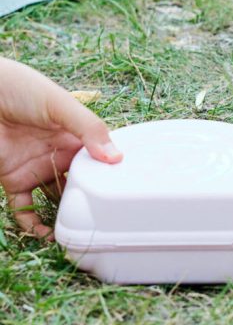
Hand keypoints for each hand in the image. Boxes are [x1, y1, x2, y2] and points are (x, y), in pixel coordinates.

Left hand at [0, 58, 121, 237]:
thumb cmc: (20, 88)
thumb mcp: (60, 104)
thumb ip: (89, 128)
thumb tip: (115, 158)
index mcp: (77, 137)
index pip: (101, 161)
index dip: (112, 177)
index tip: (127, 195)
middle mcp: (60, 155)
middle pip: (82, 185)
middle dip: (93, 202)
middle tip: (108, 221)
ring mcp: (37, 168)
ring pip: (56, 200)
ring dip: (67, 216)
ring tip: (82, 234)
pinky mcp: (13, 179)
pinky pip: (24, 208)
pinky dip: (34, 224)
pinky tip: (47, 236)